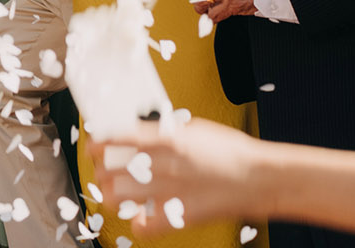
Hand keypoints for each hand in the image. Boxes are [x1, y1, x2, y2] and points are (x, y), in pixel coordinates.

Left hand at [94, 119, 269, 235]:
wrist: (261, 178)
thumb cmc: (233, 152)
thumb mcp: (195, 129)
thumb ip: (165, 132)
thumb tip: (142, 133)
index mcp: (166, 139)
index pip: (115, 138)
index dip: (97, 144)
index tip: (93, 148)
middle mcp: (163, 164)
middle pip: (110, 169)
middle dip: (102, 172)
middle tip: (104, 173)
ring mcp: (170, 191)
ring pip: (118, 196)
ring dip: (112, 196)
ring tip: (115, 195)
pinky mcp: (181, 216)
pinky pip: (144, 226)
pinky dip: (138, 224)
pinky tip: (142, 218)